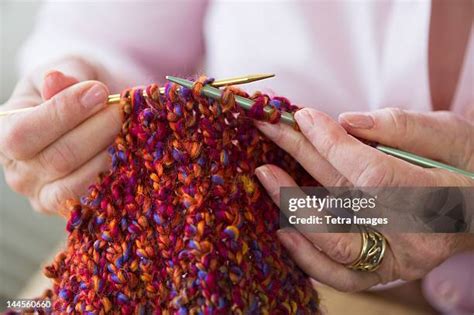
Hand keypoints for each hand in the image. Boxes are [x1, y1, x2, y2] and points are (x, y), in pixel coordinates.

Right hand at [0, 57, 121, 214]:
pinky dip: (114, 178)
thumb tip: (56, 81)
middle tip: (121, 110)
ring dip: (108, 155)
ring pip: (77, 183)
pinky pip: (93, 201)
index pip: (23, 133)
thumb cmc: (80, 86)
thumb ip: (66, 75)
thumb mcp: (72, 70)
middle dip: (97, 131)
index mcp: (5, 131)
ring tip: (127, 131)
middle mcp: (18, 170)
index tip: (100, 92)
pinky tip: (129, 155)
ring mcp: (43, 195)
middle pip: (57, 159)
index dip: (63, 113)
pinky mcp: (71, 209)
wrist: (101, 110)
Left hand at [255, 107, 473, 290]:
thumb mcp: (446, 134)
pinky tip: (283, 228)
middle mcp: (414, 239)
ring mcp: (395, 261)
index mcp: (436, 199)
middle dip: (300, 160)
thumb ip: (400, 126)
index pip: (371, 174)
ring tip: (265, 175)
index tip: (302, 116)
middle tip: (267, 132)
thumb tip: (346, 120)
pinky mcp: (381, 271)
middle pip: (343, 206)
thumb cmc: (465, 164)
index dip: (332, 144)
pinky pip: (338, 274)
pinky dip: (307, 255)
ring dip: (293, 209)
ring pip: (335, 249)